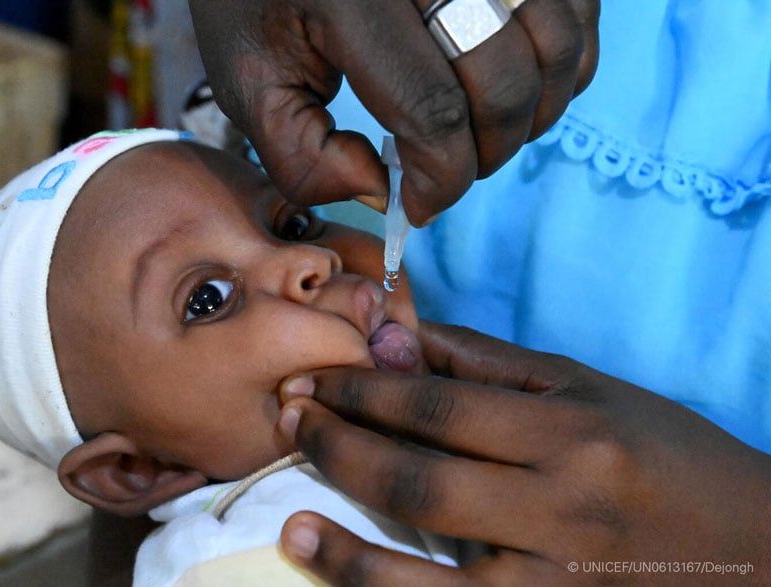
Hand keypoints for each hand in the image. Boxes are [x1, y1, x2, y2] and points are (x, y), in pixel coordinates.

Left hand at [188, 0, 598, 224]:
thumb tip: (381, 189)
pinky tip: (513, 82)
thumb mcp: (248, 80)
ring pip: (558, 44)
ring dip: (533, 111)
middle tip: (447, 168)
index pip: (434, 111)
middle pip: (506, 82)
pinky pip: (575, 12)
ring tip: (482, 129)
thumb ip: (301, 157)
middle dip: (487, 153)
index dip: (440, 181)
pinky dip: (560, 62)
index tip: (418, 205)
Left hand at [276, 321, 770, 584]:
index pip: (438, 412)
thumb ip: (486, 365)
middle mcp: (560, 512)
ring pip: (427, 572)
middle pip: (419, 482)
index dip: (361, 393)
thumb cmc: (667, 456)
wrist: (753, 554)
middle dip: (338, 449)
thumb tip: (397, 338)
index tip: (311, 378)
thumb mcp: (588, 390)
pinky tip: (345, 580)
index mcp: (571, 436)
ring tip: (292, 522)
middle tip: (287, 421)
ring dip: (347, 549)